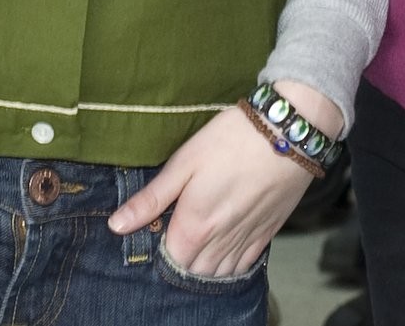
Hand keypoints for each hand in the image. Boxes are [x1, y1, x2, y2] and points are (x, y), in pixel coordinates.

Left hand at [107, 82, 339, 276]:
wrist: (287, 133)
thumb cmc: (230, 140)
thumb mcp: (184, 162)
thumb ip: (151, 199)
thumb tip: (116, 226)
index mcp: (195, 226)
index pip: (169, 260)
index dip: (160, 247)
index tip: (159, 225)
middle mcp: (221, 242)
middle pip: (194, 270)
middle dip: (181, 258)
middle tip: (177, 230)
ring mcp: (247, 240)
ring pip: (219, 272)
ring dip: (205, 264)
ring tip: (197, 240)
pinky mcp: (268, 234)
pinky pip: (245, 265)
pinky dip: (231, 264)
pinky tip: (224, 247)